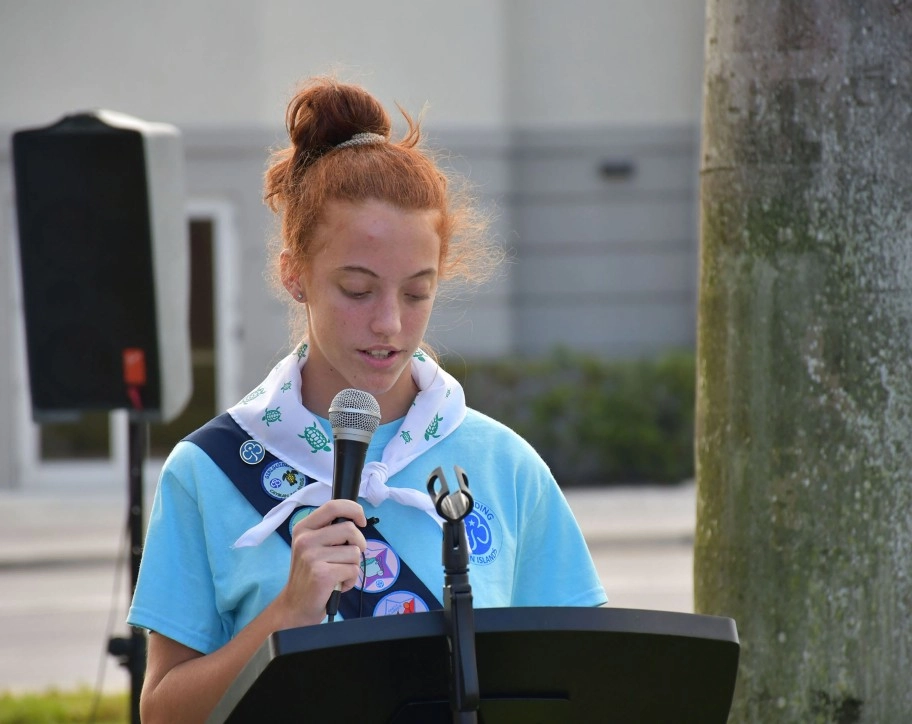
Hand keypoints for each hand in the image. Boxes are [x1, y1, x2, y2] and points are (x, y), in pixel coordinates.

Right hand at [277, 499, 367, 625]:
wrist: (296, 606)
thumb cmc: (310, 574)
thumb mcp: (313, 546)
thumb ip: (330, 531)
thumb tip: (356, 521)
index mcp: (303, 528)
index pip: (333, 506)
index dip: (353, 509)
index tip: (361, 520)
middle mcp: (305, 540)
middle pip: (350, 529)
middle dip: (358, 544)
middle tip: (349, 557)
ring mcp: (312, 557)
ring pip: (354, 552)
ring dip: (353, 565)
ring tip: (338, 573)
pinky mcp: (322, 574)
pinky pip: (353, 570)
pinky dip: (351, 579)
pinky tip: (337, 584)